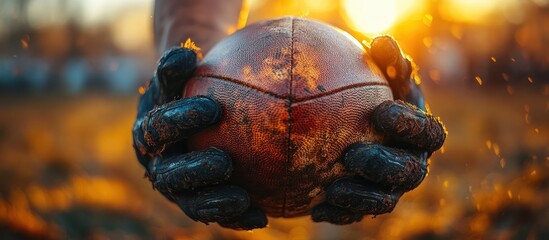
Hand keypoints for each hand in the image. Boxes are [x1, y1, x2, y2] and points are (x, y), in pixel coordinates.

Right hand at [132, 46, 266, 229]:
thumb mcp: (183, 72)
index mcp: (149, 134)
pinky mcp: (199, 202)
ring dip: (215, 202)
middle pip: (168, 174)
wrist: (197, 107)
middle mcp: (158, 165)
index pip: (158, 129)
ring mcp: (178, 188)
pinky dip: (236, 217)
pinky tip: (261, 217)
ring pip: (190, 201)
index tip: (211, 107)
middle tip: (224, 163)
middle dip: (194, 171)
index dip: (180, 120)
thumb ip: (177, 67)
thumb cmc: (192, 84)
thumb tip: (186, 53)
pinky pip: (217, 212)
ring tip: (242, 199)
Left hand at [311, 35, 446, 223]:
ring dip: (361, 197)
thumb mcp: (382, 75)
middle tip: (353, 155)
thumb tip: (380, 41)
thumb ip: (386, 61)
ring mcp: (393, 188)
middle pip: (410, 172)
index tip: (381, 112)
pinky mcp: (369, 203)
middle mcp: (413, 164)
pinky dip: (339, 214)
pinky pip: (357, 214)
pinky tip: (315, 210)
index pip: (429, 132)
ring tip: (333, 190)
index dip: (410, 125)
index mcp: (422, 133)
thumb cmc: (373, 93)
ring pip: (386, 200)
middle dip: (383, 165)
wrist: (361, 123)